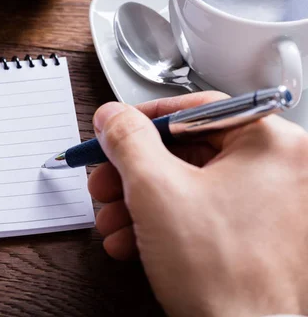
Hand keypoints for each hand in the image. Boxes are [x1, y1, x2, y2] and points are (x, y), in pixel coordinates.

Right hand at [89, 92, 307, 316]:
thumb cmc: (223, 274)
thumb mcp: (155, 190)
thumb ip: (127, 141)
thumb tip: (112, 117)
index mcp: (272, 144)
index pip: (195, 109)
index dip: (142, 120)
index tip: (112, 130)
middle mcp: (280, 170)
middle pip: (186, 150)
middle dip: (132, 172)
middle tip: (104, 180)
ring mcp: (269, 206)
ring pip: (187, 185)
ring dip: (137, 202)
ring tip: (111, 221)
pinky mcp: (253, 235)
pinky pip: (199, 212)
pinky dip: (160, 223)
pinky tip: (130, 241)